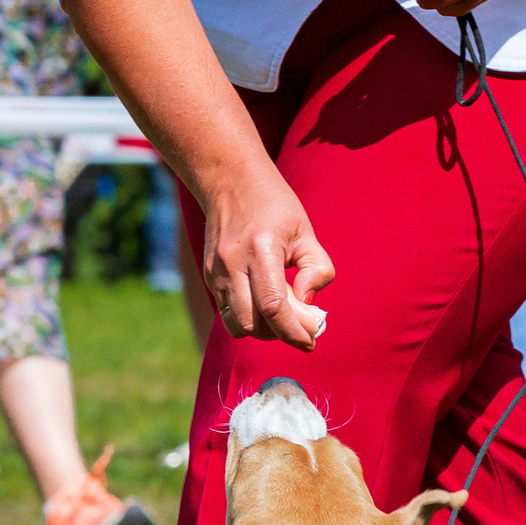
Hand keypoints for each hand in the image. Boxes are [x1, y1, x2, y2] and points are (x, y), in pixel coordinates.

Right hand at [197, 164, 335, 350]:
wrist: (229, 182)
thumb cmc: (274, 206)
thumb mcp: (305, 231)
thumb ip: (316, 269)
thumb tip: (307, 303)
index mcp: (261, 249)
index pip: (274, 307)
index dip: (293, 332)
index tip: (310, 342)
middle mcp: (232, 264)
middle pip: (252, 323)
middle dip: (278, 335)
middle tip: (299, 328)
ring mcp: (216, 272)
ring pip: (235, 324)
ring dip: (261, 331)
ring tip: (280, 318)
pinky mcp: (209, 277)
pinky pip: (227, 312)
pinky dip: (248, 319)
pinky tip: (264, 307)